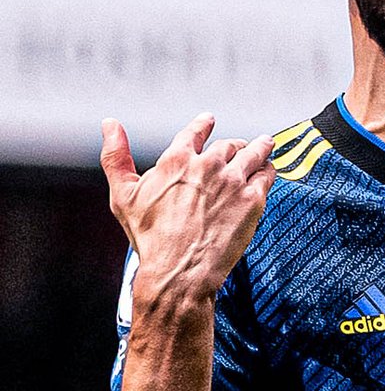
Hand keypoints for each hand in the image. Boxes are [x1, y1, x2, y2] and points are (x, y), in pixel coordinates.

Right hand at [100, 113, 274, 302]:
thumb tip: (110, 125)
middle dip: (234, 145)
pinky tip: (270, 169)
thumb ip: (116, 157)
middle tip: (240, 147)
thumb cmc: (151, 238)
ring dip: (260, 147)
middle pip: (228, 145)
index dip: (204, 125)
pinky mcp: (253, 199)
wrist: (180, 270)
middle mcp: (208, 164)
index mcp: (177, 159)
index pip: (195, 132)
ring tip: (265, 145)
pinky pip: (267, 175)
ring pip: (253, 153)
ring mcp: (233, 181)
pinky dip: (269, 169)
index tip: (209, 120)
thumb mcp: (123, 195)